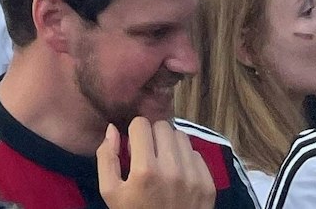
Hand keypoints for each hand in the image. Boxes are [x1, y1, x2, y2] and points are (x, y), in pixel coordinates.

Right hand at [96, 119, 213, 208]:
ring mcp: (194, 177)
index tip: (133, 146)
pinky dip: (186, 159)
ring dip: (170, 144)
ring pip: (181, 137)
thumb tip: (112, 129)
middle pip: (162, 126)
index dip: (134, 132)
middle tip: (148, 152)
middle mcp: (173, 169)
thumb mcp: (110, 191)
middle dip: (152, 135)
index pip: (141, 124)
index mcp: (145, 169)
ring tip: (164, 161)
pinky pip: (197, 155)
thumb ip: (106, 157)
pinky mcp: (208, 185)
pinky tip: (178, 173)